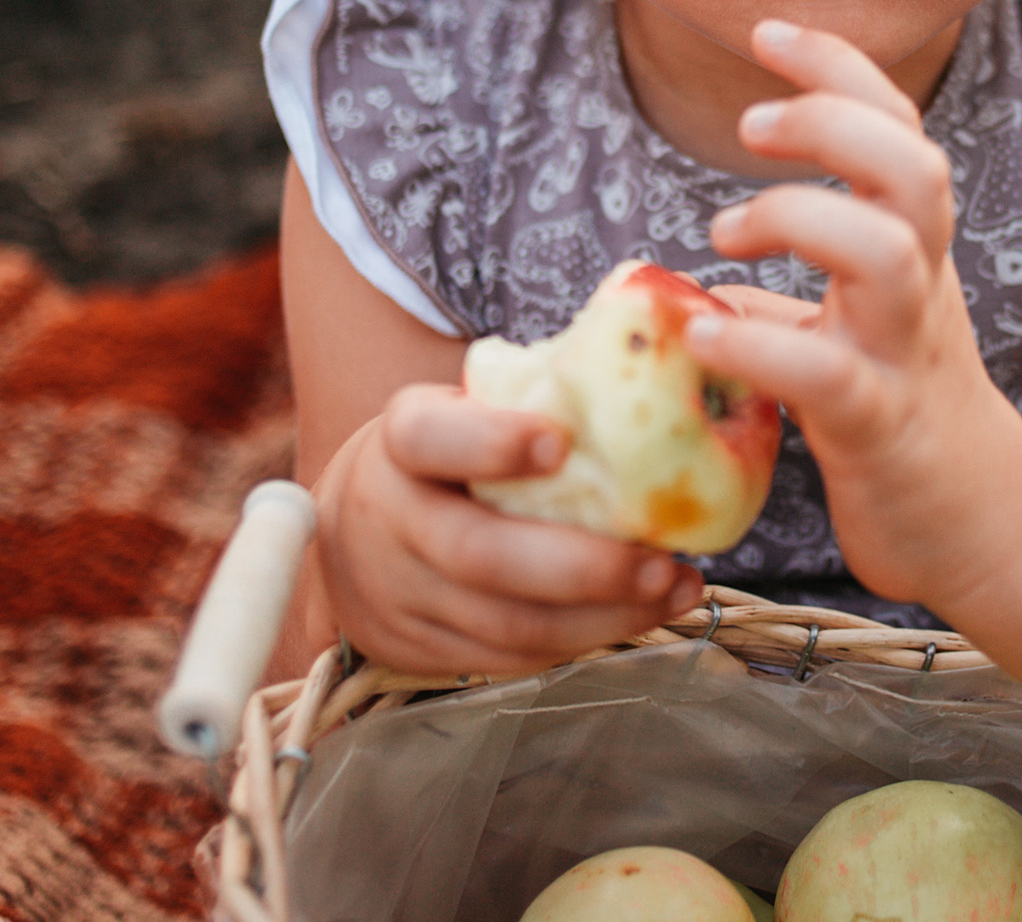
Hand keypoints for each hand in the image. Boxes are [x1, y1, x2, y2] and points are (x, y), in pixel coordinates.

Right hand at [310, 383, 702, 676]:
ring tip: (671, 589)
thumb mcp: (462, 412)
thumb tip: (656, 362)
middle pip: (479, 553)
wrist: (350, 535)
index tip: (559, 441)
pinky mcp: (424, 649)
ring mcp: (401, 594)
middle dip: (580, 566)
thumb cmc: (444, 459)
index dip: (491, 442)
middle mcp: (390, 519)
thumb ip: (531, 398)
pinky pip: (511, 658)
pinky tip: (637, 615)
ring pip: (505, 624)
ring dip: (601, 616)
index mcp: (402, 443)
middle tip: (658, 561)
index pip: (431, 438)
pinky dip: (581, 639)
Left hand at [685, 19, 1021, 609]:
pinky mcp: (880, 430)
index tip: (767, 32)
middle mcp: (920, 289)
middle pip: (913, 167)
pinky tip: (704, 336)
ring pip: (887, 253)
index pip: (896, 130)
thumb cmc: (902, 416)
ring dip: (798, 217)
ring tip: (724, 233)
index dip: (839, 70)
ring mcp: (905, 356)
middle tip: (750, 126)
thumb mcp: (850, 335)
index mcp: (914, 251)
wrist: (982, 529)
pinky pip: (827, 376)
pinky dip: (762, 346)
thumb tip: (687, 288)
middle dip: (833, 122)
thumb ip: (784, 299)